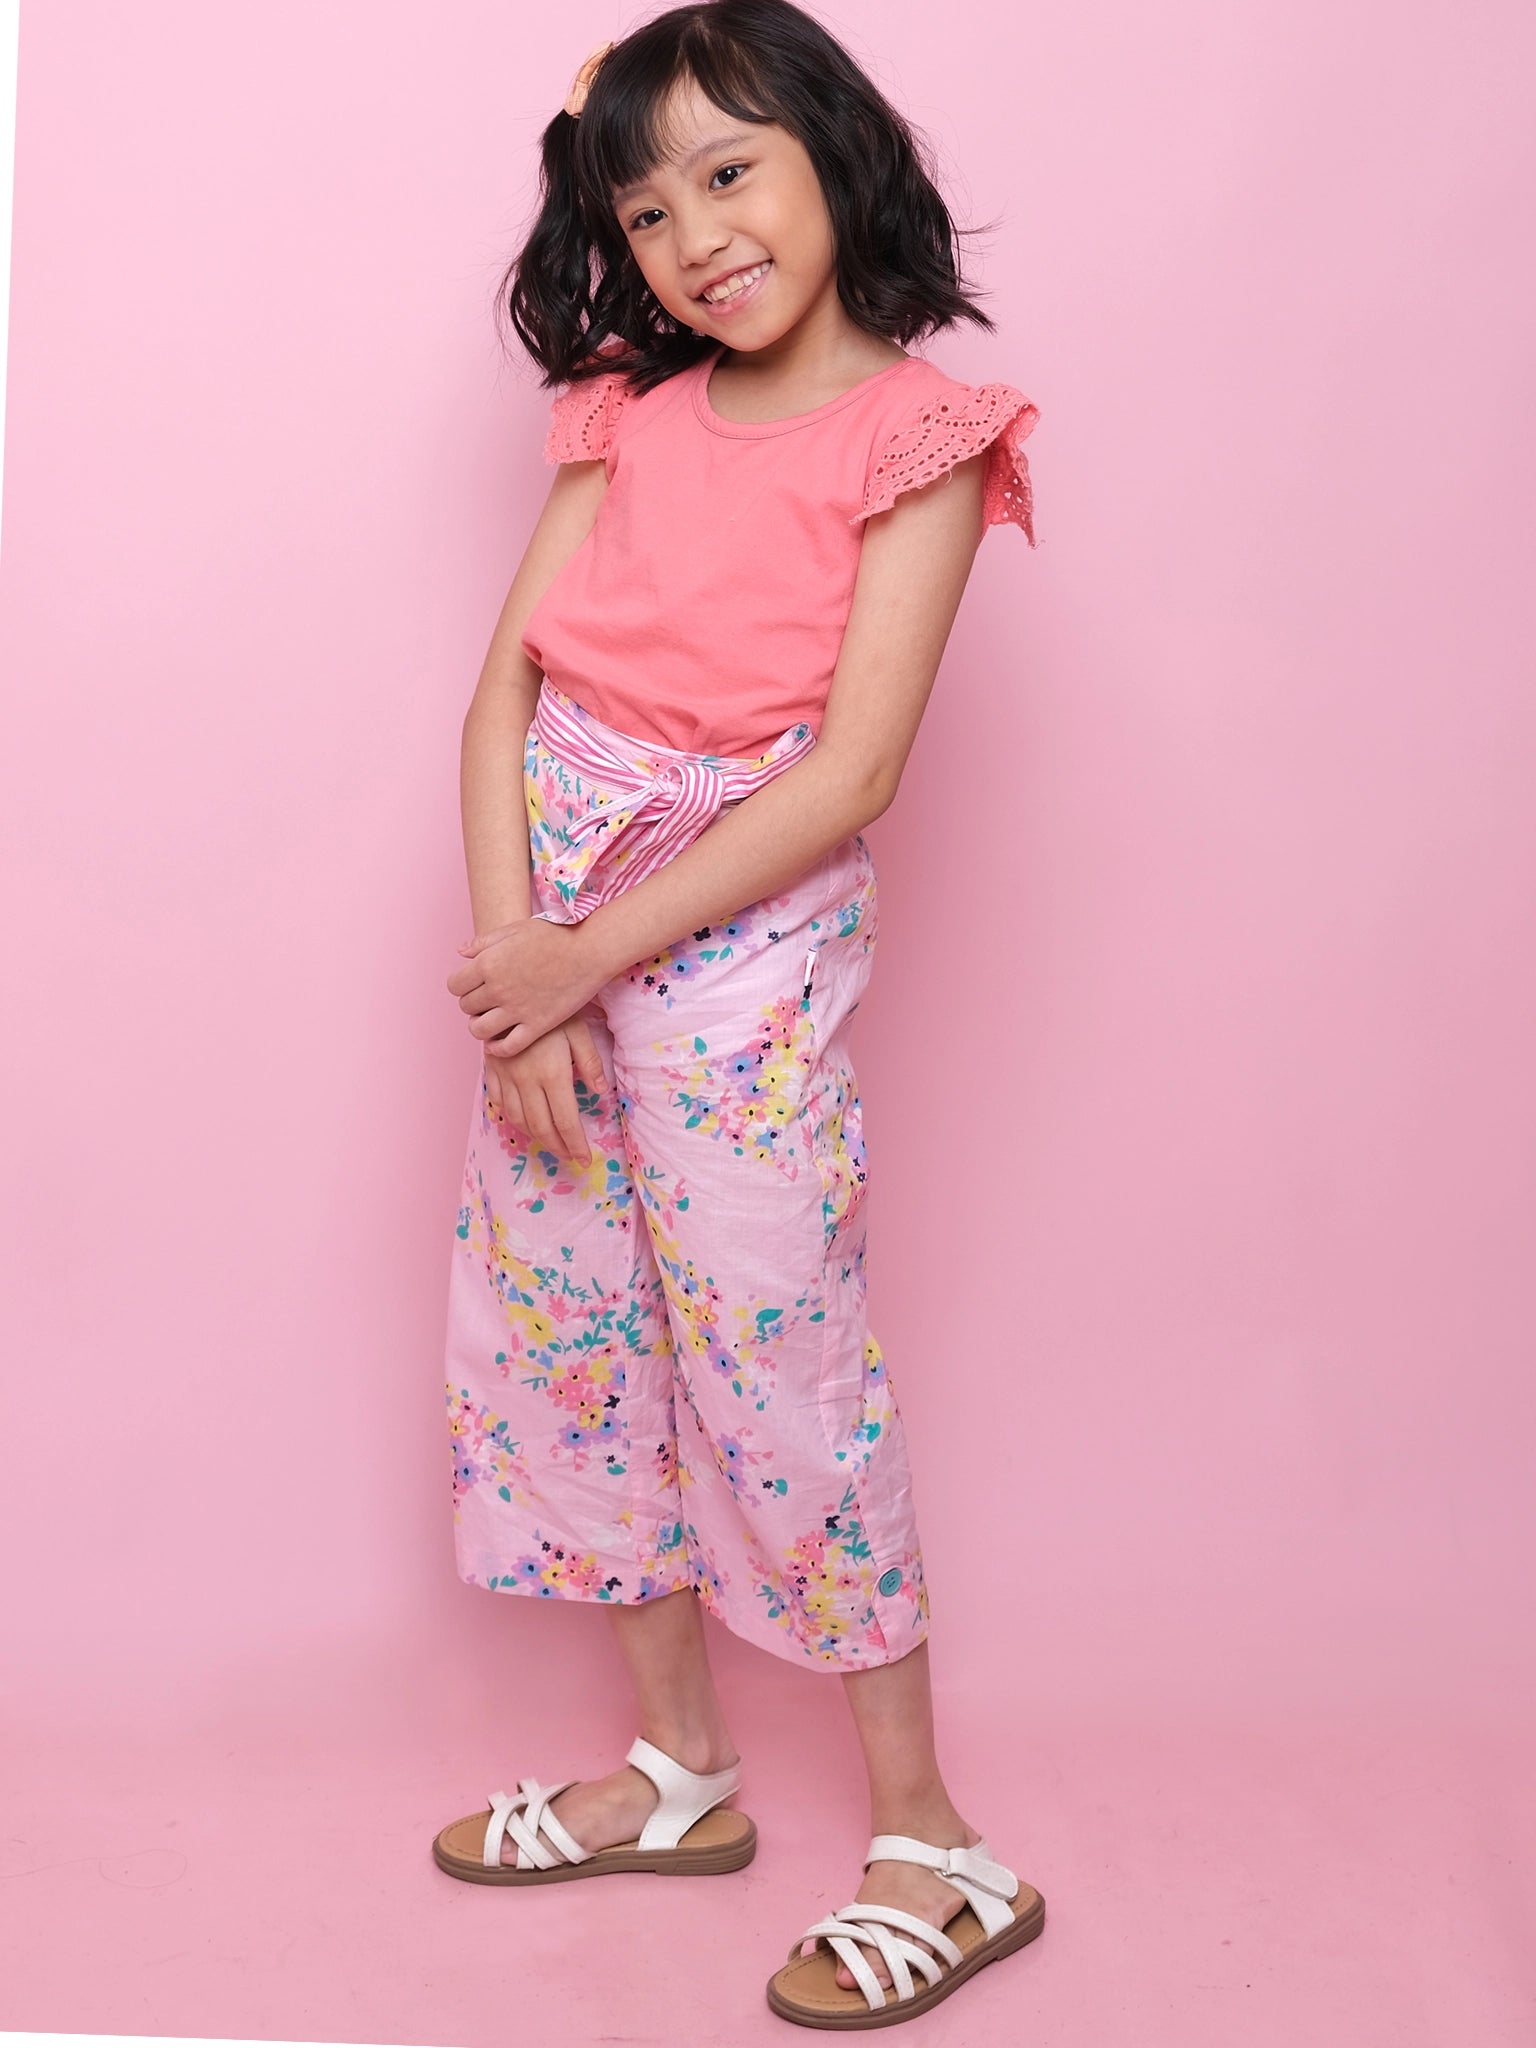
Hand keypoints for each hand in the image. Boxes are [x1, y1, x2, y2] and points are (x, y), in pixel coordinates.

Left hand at [447, 913, 607, 1055]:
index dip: (462, 985)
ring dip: (480, 1027)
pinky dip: (497, 1048)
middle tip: (486, 1001)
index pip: (455, 985)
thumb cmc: (554, 934)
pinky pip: (507, 1047)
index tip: (473, 985)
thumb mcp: (515, 929)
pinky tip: (499, 1042)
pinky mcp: (537, 1025)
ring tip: (491, 1021)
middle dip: (473, 1004)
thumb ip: (485, 942)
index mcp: (488, 963)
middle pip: (466, 1007)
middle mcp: (498, 988)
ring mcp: (517, 1009)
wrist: (590, 949)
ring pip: (479, 1030)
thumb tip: (461, 952)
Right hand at [483, 1013, 608, 1165]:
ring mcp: (505, 1076)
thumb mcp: (578, 1029)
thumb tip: (601, 1091)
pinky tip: (523, 1122)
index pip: (565, 1121)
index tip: (585, 1159)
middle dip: (557, 1147)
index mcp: (552, 1074)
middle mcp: (526, 1081)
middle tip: (570, 1157)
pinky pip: (498, 1102)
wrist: (511, 987)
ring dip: (535, 1136)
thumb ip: (590, 1062)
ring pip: (518, 1119)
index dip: (575, 1144)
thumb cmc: (552, 1005)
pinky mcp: (491, 1069)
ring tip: (551, 1143)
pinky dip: (511, 1118)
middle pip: (541, 1127)